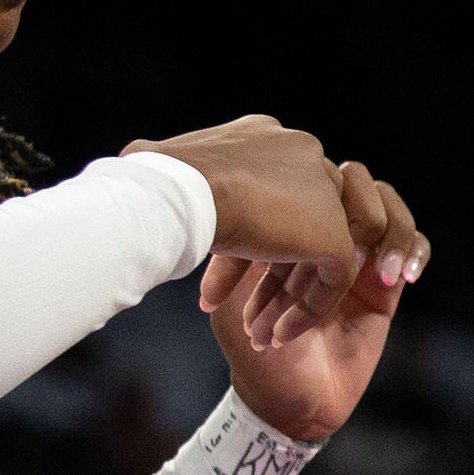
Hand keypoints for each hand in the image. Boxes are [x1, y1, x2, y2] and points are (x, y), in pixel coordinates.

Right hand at [127, 115, 364, 334]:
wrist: (178, 193)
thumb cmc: (155, 183)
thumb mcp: (167, 171)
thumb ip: (185, 181)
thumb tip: (139, 162)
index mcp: (264, 138)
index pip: (266, 196)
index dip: (243, 245)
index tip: (213, 282)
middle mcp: (301, 156)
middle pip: (294, 226)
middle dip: (268, 277)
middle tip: (241, 315)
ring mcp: (323, 194)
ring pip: (313, 256)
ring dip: (284, 299)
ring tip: (258, 334)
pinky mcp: (333, 233)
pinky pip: (332, 280)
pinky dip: (306, 311)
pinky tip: (277, 336)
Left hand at [204, 160, 428, 442]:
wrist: (289, 405)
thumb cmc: (254, 355)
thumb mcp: (231, 299)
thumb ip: (243, 249)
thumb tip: (264, 197)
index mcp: (284, 229)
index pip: (305, 186)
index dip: (299, 210)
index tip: (280, 247)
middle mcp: (323, 235)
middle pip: (353, 187)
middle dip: (345, 220)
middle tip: (336, 258)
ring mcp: (358, 258)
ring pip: (388, 209)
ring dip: (385, 233)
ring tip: (377, 270)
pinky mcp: (387, 285)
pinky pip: (415, 246)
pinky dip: (412, 250)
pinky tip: (399, 275)